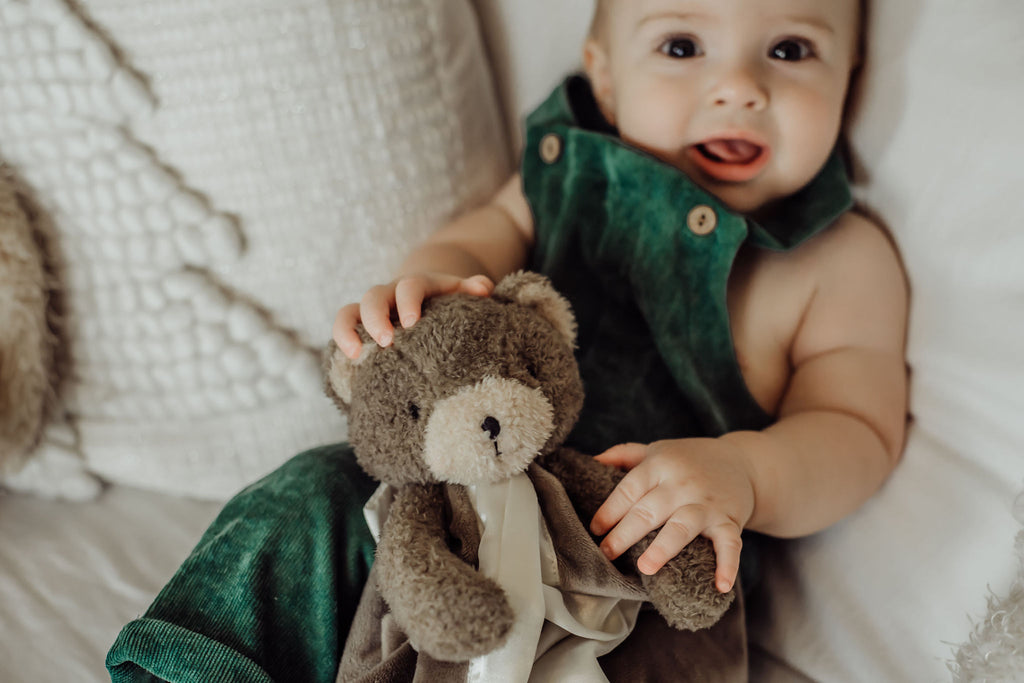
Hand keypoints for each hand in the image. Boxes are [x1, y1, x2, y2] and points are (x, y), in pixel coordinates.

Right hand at [332, 273, 492, 358]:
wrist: (425, 295)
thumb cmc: (447, 301)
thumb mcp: (461, 293)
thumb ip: (473, 288)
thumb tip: (483, 288)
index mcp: (416, 285)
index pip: (409, 286)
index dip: (408, 301)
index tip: (412, 323)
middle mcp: (389, 294)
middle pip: (374, 296)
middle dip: (376, 317)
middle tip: (385, 341)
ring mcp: (372, 310)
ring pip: (349, 311)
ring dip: (347, 329)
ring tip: (354, 353)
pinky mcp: (359, 325)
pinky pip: (342, 327)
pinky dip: (340, 341)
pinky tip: (346, 363)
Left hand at [590, 438, 755, 593]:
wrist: (744, 463)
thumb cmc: (689, 460)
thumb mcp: (657, 450)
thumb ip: (624, 454)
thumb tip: (591, 461)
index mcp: (660, 465)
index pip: (629, 489)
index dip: (610, 510)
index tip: (595, 529)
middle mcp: (682, 484)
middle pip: (650, 510)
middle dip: (626, 533)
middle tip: (607, 553)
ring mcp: (706, 503)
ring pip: (683, 526)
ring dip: (664, 547)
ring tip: (645, 567)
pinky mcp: (730, 520)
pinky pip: (729, 544)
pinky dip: (728, 565)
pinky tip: (721, 586)